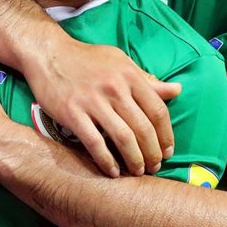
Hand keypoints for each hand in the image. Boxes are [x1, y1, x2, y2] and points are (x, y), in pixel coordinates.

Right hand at [21, 39, 179, 177]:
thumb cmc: (87, 59)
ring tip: (138, 171)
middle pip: (143, 128)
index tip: (167, 151)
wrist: (49, 54)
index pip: (157, 110)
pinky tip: (113, 171)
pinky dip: (106, 160)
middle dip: (152, 153)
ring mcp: (93, 101)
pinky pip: (94, 142)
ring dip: (134, 160)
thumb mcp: (120, 62)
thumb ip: (147, 80)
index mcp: (129, 75)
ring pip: (122, 138)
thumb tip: (176, 90)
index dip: (166, 135)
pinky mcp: (72, 113)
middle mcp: (114, 88)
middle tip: (154, 167)